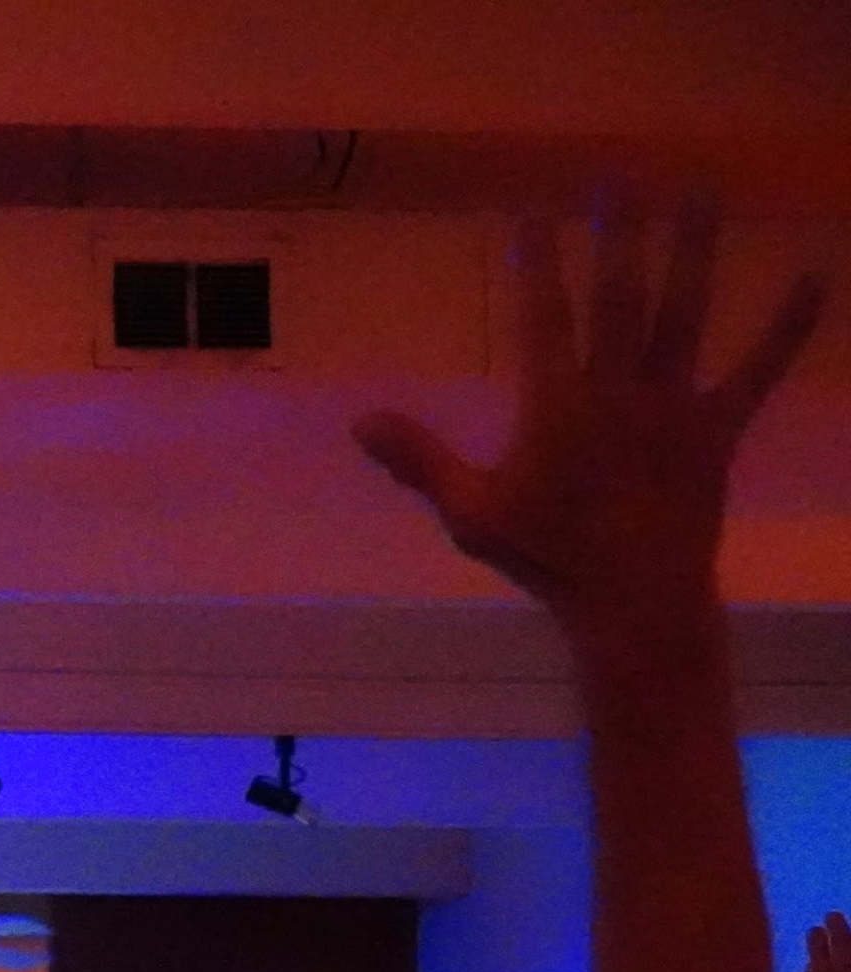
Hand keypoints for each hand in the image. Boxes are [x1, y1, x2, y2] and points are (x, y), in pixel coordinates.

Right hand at [355, 203, 820, 637]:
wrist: (631, 600)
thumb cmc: (547, 557)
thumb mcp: (470, 513)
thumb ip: (420, 461)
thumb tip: (360, 421)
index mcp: (557, 409)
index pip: (544, 320)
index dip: (537, 263)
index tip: (533, 210)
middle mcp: (618, 392)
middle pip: (618, 298)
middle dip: (615, 234)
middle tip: (617, 177)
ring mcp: (674, 406)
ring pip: (684, 314)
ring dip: (693, 249)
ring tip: (700, 189)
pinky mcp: (718, 427)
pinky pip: (759, 370)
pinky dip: (790, 326)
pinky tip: (817, 276)